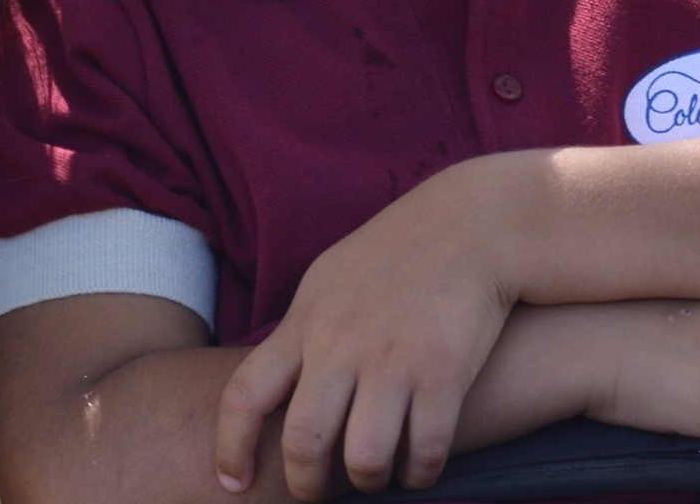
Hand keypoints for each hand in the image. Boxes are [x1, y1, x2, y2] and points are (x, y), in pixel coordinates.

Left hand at [214, 167, 518, 498]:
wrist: (470, 223)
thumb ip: (300, 331)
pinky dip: (419, 474)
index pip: (244, 395)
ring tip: (372, 476)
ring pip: (364, 460)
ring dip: (367, 482)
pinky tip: (419, 468)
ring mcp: (392, 361)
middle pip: (303, 441)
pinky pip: (425, 451)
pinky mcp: (444, 373)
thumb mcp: (327, 281)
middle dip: (305, 485)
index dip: (230, 446)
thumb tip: (274, 378)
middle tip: (315, 494)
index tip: (231, 481)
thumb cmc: (394, 253)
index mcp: (304, 323)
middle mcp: (339, 346)